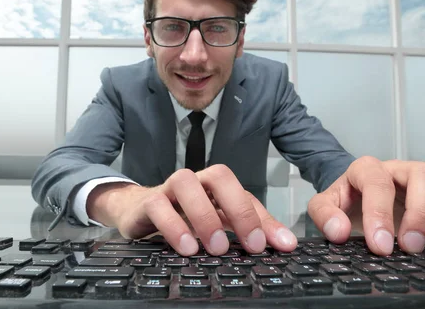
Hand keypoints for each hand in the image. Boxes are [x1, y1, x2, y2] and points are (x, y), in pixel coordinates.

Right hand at [106, 165, 296, 255]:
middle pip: (219, 176)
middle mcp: (195, 182)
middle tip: (249, 245)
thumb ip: (252, 230)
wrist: (136, 211)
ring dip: (203, 215)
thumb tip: (287, 243)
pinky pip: (157, 204)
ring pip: (185, 182)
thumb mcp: (219, 223)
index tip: (269, 246)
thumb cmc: (183, 216)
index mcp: (215, 186)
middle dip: (238, 208)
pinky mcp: (147, 202)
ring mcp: (169, 189)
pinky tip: (186, 248)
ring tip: (216, 248)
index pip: (244, 193)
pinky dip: (173, 225)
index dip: (260, 218)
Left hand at [307, 156, 424, 254]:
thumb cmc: (346, 201)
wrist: (358, 197)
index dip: (380, 213)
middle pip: (423, 174)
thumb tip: (338, 231)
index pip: (377, 181)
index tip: (380, 246)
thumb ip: (325, 215)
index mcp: (366, 168)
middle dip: (421, 213)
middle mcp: (399, 168)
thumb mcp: (324, 206)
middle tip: (412, 247)